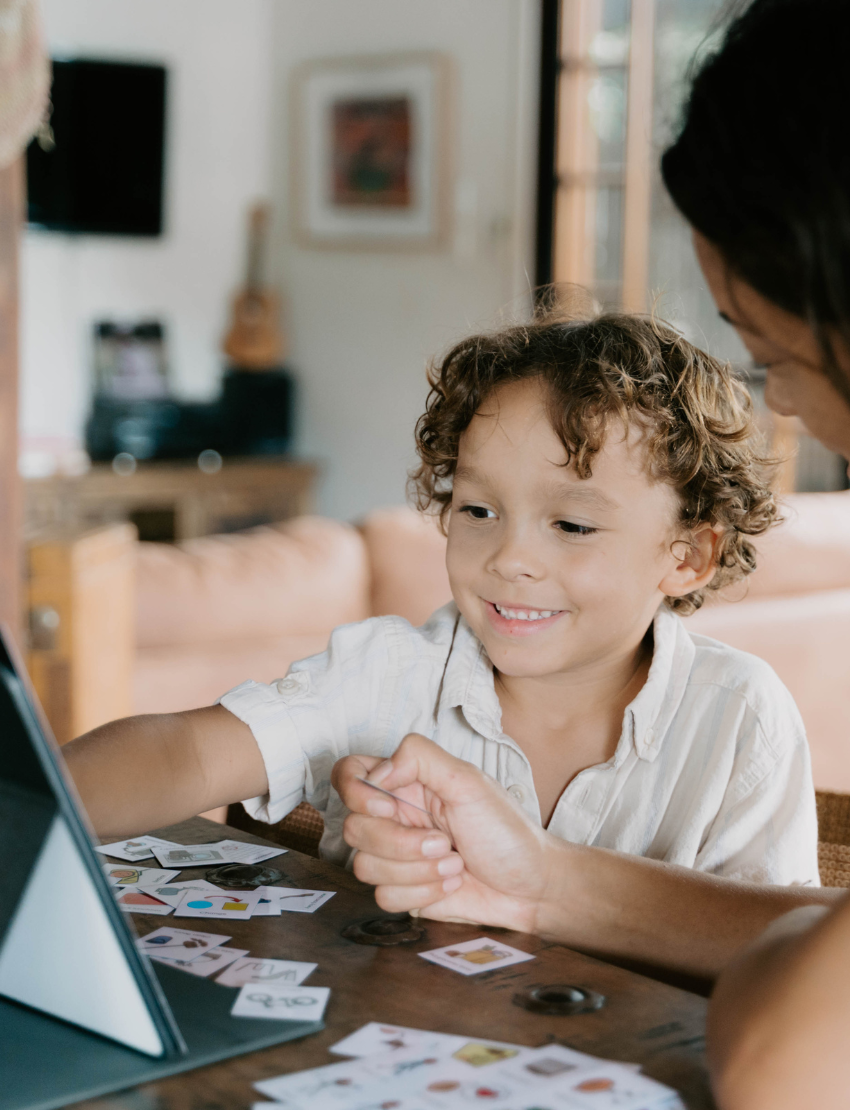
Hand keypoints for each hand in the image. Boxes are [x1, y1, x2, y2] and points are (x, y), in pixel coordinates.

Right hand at [331, 734, 557, 932]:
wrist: (532, 886)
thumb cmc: (506, 830)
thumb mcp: (468, 781)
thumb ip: (419, 757)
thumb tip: (377, 772)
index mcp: (406, 783)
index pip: (348, 774)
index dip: (356, 793)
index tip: (389, 807)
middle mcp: (396, 817)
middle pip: (352, 828)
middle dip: (400, 843)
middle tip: (443, 841)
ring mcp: (397, 856)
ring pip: (364, 866)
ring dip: (417, 870)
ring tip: (454, 862)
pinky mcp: (404, 891)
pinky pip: (384, 896)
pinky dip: (422, 892)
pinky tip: (451, 883)